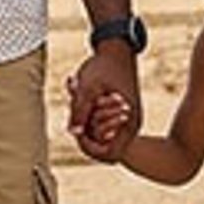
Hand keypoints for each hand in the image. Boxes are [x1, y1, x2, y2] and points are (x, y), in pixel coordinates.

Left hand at [68, 41, 141, 159]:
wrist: (116, 48)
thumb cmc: (104, 66)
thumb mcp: (88, 88)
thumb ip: (80, 112)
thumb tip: (73, 133)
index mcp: (129, 123)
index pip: (110, 155)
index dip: (91, 148)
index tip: (77, 133)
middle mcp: (130, 125)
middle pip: (104, 146)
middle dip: (86, 131)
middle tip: (75, 112)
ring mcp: (126, 119)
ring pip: (100, 133)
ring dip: (85, 120)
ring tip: (78, 95)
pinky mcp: (118, 112)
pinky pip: (99, 121)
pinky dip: (88, 112)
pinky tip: (81, 92)